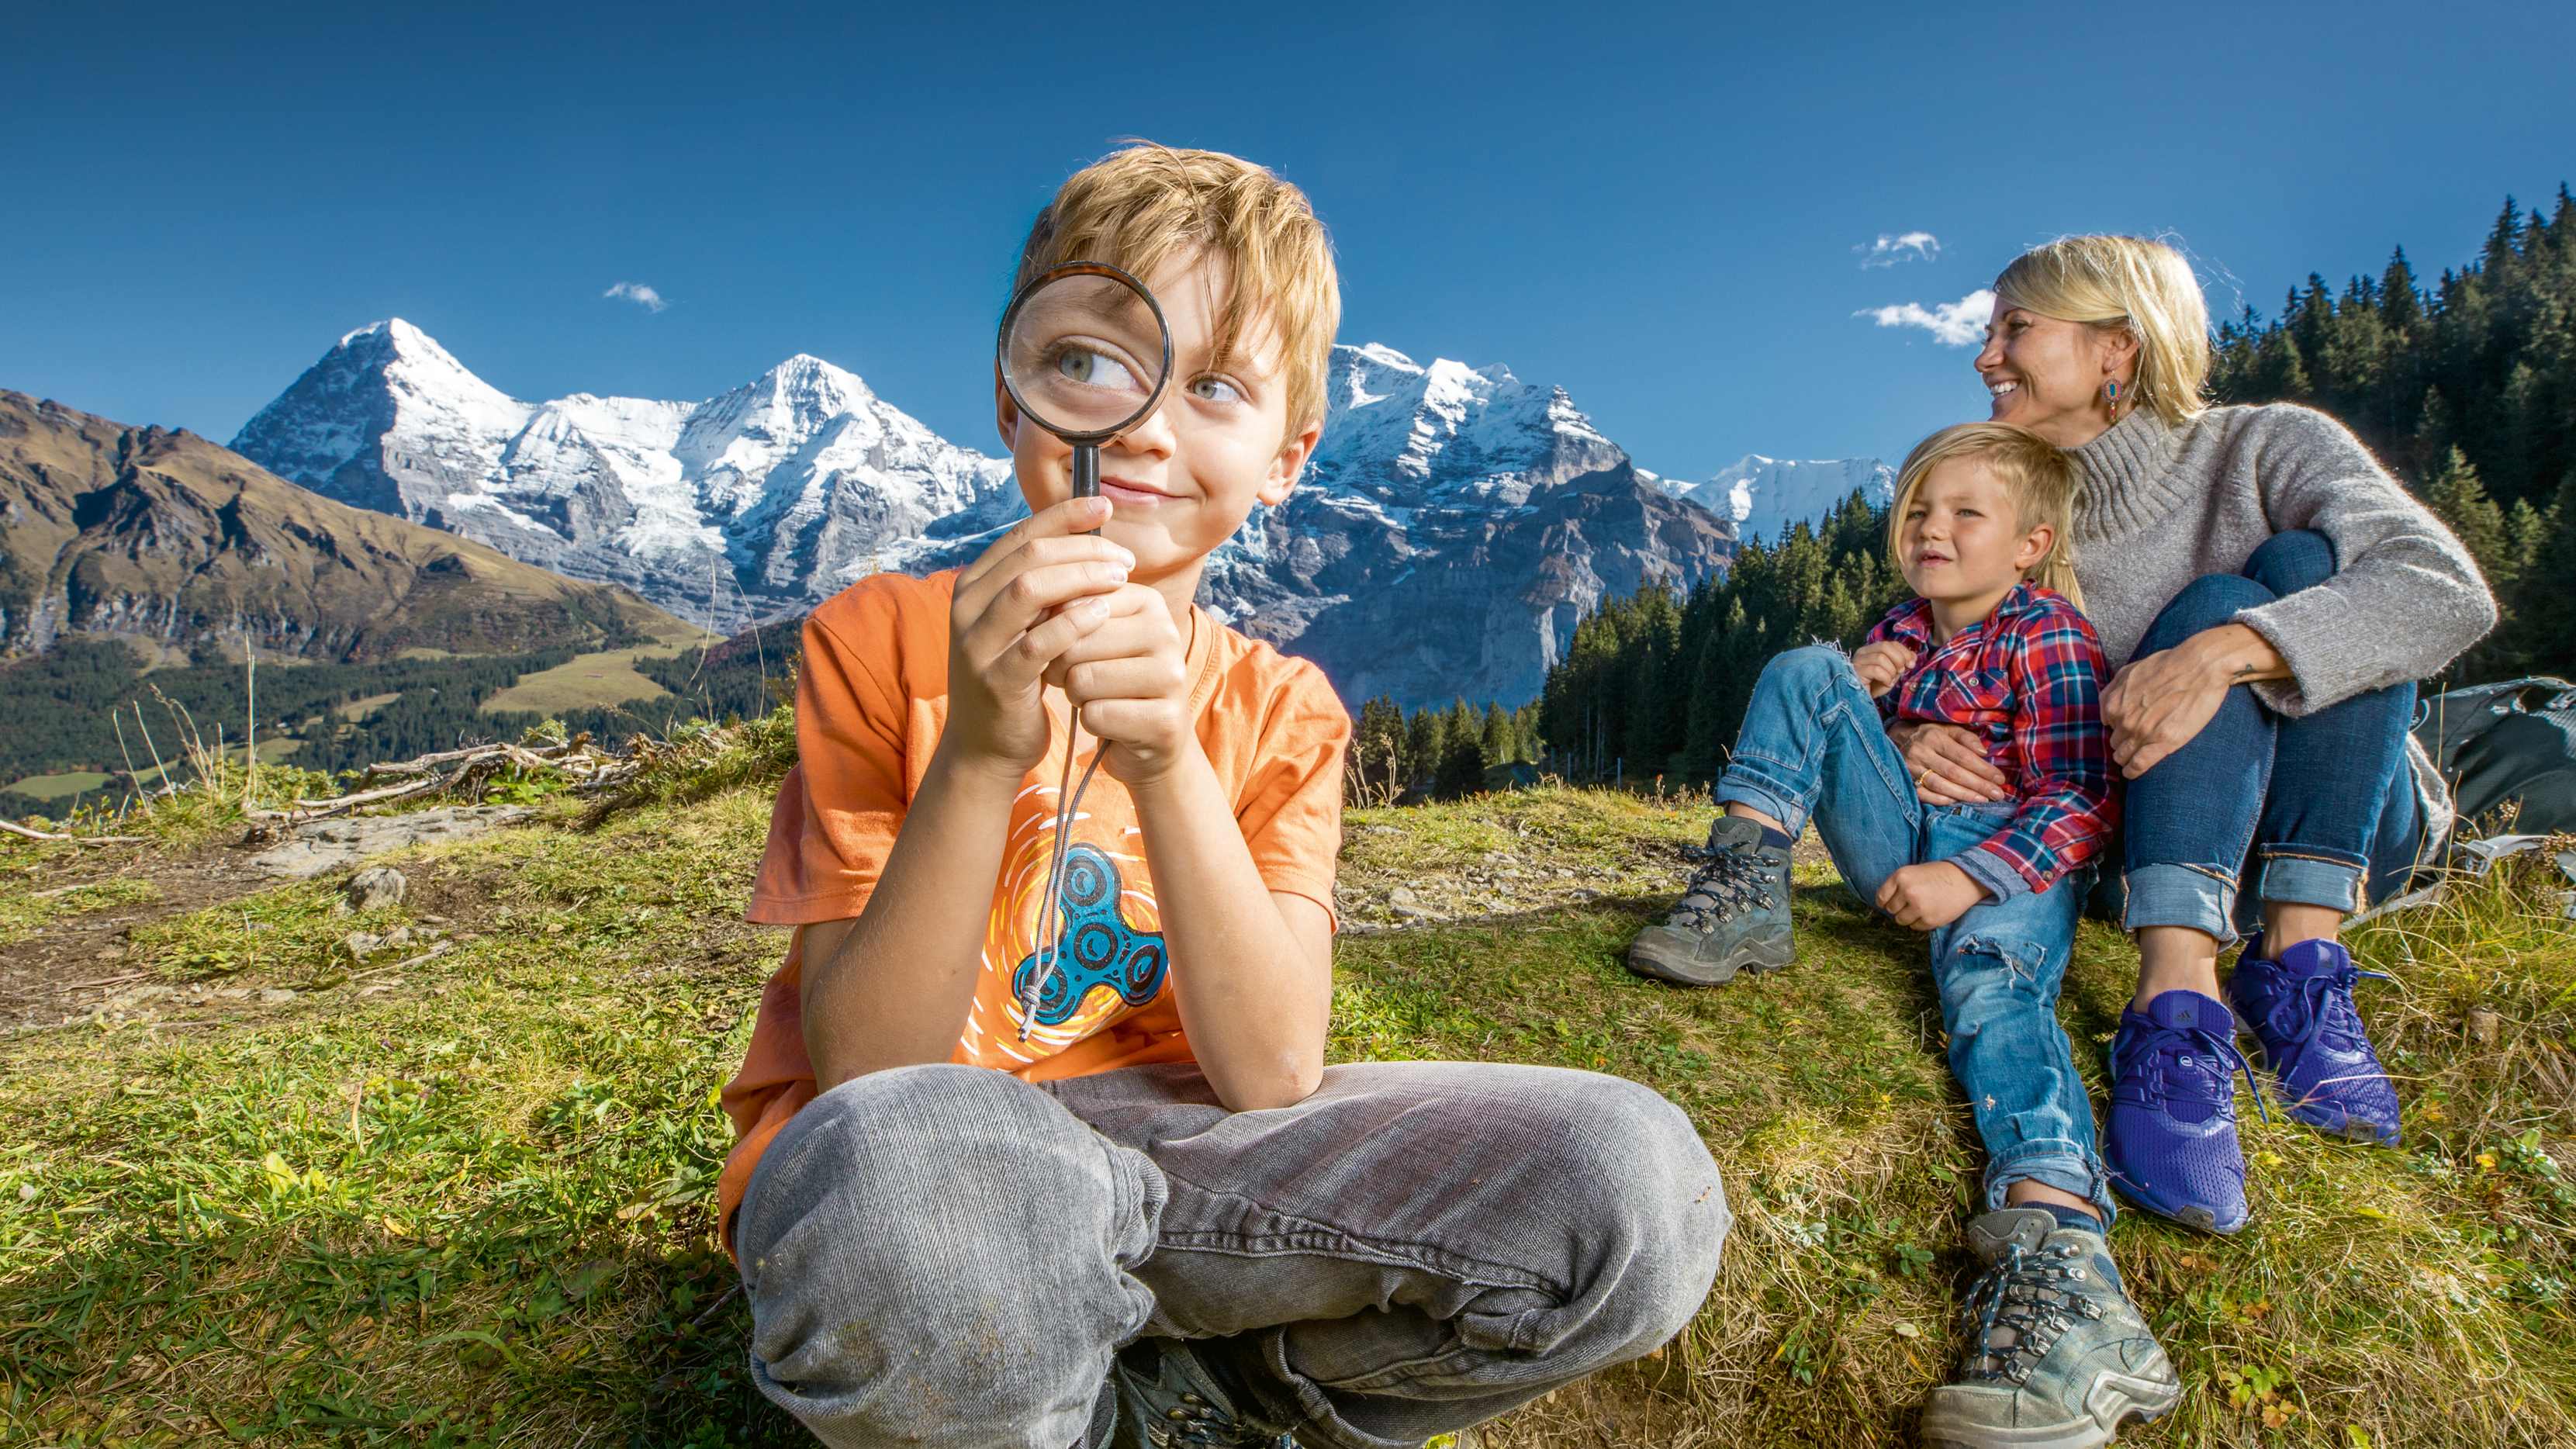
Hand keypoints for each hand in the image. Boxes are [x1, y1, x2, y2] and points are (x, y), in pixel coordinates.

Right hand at [943, 497, 1131, 775]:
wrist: (985, 746)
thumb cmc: (1015, 676)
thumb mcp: (1022, 622)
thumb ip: (1042, 584)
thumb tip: (1087, 537)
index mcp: (974, 585)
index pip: (1022, 533)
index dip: (1065, 515)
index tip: (1105, 506)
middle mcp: (967, 607)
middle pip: (1029, 556)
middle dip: (1083, 549)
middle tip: (1124, 558)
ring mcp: (977, 644)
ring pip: (1029, 589)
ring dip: (1081, 578)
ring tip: (1120, 579)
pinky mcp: (997, 680)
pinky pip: (1038, 642)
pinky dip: (1074, 623)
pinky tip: (1104, 614)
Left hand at [1042, 584, 1197, 788]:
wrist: (1152, 736)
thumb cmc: (1113, 678)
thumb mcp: (1095, 636)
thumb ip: (1070, 613)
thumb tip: (1040, 609)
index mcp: (1149, 602)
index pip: (1074, 606)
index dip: (1055, 634)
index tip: (1069, 649)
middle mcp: (1167, 633)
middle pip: (1075, 644)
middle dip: (1061, 669)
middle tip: (1078, 680)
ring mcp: (1173, 677)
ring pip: (1083, 680)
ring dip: (1076, 697)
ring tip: (1096, 698)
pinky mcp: (1166, 719)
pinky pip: (1096, 715)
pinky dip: (1090, 723)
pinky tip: (1110, 722)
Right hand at [1852, 640, 1917, 696]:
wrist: (1862, 701)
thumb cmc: (1876, 686)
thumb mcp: (1892, 672)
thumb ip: (1901, 663)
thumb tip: (1913, 656)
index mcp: (1871, 650)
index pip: (1890, 643)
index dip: (1904, 652)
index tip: (1911, 664)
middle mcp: (1862, 653)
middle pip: (1885, 646)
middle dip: (1898, 659)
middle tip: (1901, 671)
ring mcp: (1858, 661)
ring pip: (1881, 658)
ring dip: (1891, 671)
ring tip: (1890, 680)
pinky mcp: (1856, 672)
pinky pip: (1876, 670)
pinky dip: (1886, 678)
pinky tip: (1886, 684)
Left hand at [1876, 861, 1985, 931]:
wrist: (1965, 879)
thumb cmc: (1938, 874)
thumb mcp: (1913, 872)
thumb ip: (1897, 885)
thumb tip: (1883, 904)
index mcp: (1901, 877)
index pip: (1881, 897)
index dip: (1885, 901)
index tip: (1889, 903)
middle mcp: (1908, 892)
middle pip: (1891, 910)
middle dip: (1899, 908)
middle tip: (1912, 902)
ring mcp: (1918, 907)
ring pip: (1901, 920)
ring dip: (1908, 917)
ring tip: (1921, 907)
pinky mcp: (1929, 920)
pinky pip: (1915, 927)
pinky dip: (1921, 922)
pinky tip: (1930, 911)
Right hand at [1894, 722, 2010, 804]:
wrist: (1897, 739)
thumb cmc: (1930, 734)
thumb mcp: (1948, 729)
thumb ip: (1967, 738)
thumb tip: (1984, 753)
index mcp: (1934, 737)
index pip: (1963, 756)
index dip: (1983, 769)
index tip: (1999, 779)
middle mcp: (1922, 753)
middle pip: (1954, 772)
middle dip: (1978, 785)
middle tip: (1997, 794)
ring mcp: (1911, 768)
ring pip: (1940, 785)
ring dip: (1964, 795)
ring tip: (1983, 800)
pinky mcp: (1905, 780)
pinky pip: (1924, 794)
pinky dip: (1941, 799)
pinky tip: (1958, 801)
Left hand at [2100, 628, 2241, 777]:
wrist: (2200, 667)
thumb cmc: (2168, 665)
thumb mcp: (2130, 671)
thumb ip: (2112, 691)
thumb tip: (2105, 715)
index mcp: (2114, 703)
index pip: (2109, 726)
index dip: (2120, 727)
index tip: (2129, 729)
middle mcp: (2124, 720)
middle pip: (2116, 742)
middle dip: (2124, 742)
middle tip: (2138, 741)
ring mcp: (2142, 733)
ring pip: (2123, 755)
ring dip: (2127, 757)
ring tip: (2134, 758)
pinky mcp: (2163, 743)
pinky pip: (2138, 765)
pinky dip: (2133, 771)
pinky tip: (2132, 773)